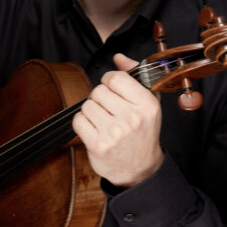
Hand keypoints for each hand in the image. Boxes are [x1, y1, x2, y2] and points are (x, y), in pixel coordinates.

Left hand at [72, 53, 163, 187]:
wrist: (140, 169)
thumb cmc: (143, 133)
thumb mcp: (148, 103)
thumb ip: (134, 76)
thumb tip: (118, 57)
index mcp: (147, 105)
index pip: (116, 78)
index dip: (109, 80)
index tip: (112, 89)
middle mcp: (132, 118)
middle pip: (99, 90)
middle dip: (100, 98)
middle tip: (109, 110)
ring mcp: (114, 133)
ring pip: (87, 105)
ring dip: (91, 111)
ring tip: (103, 121)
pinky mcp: (98, 145)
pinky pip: (78, 120)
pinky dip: (83, 123)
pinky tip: (95, 130)